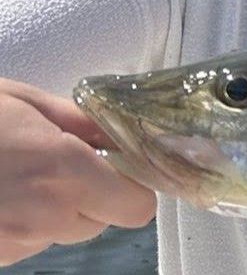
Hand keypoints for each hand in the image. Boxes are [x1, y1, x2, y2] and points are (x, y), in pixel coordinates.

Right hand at [0, 78, 155, 264]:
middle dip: (90, 196)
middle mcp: (44, 215)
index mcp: (62, 171)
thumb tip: (114, 134)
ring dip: (52, 211)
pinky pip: (23, 243)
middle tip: (56, 163)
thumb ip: (77, 122)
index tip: (117, 168)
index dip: (131, 187)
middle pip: (99, 222)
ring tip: (13, 175)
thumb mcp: (19, 100)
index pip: (136, 206)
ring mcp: (13, 243)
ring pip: (59, 234)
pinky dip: (17, 224)